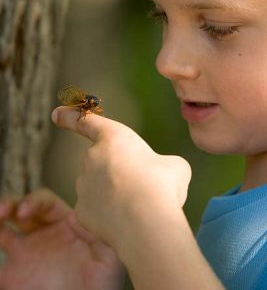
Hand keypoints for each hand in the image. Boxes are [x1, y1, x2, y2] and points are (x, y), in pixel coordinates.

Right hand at [0, 189, 124, 289]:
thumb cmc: (103, 283)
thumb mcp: (109, 253)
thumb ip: (99, 230)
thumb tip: (81, 210)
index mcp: (65, 223)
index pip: (45, 201)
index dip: (34, 200)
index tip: (25, 211)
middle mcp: (44, 234)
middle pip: (22, 208)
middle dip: (11, 203)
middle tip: (3, 211)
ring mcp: (28, 254)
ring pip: (5, 228)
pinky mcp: (14, 277)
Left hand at [52, 107, 191, 253]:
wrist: (147, 223)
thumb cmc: (162, 186)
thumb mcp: (173, 166)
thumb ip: (161, 164)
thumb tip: (161, 173)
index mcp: (113, 138)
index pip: (86, 121)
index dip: (71, 116)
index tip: (57, 114)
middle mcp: (92, 157)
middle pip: (101, 161)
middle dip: (117, 171)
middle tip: (141, 187)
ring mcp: (83, 185)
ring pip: (97, 186)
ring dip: (113, 192)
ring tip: (137, 206)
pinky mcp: (81, 210)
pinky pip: (95, 209)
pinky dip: (107, 213)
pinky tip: (125, 220)